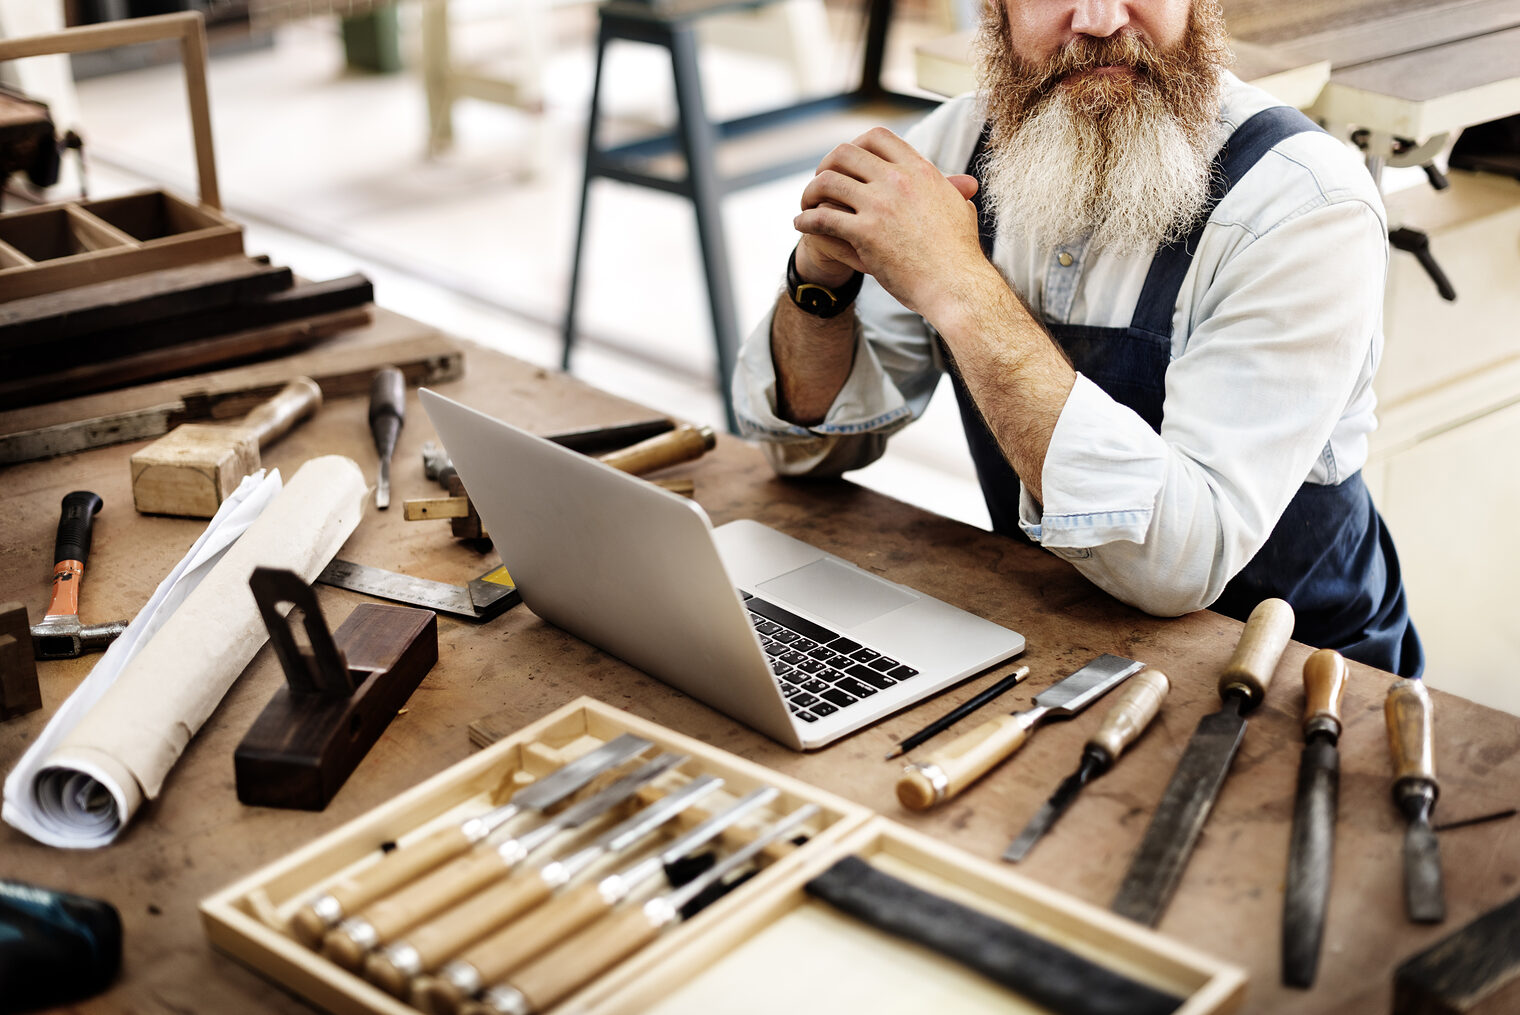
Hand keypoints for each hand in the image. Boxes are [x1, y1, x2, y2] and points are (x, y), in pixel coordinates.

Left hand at [793, 127, 984, 317]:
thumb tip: (965, 186)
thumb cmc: (960, 254)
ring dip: (810, 192)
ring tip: (806, 205)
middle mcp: (897, 180)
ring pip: (827, 182)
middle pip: (845, 153)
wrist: (956, 285)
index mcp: (919, 170)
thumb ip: (954, 192)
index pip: (877, 138)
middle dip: (826, 165)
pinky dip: (806, 220)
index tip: (847, 162)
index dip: (855, 146)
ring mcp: (879, 205)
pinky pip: (822, 218)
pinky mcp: (865, 233)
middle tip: (821, 183)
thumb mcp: (960, 211)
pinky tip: (802, 225)